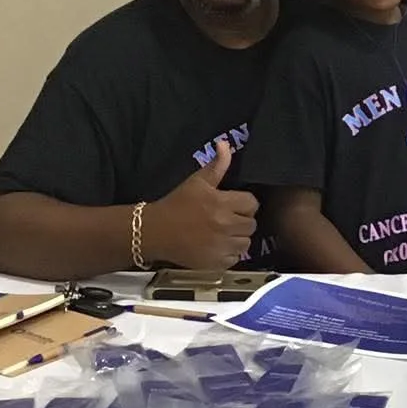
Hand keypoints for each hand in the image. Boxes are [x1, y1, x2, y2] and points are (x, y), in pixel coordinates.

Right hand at [141, 140, 258, 272]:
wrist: (154, 231)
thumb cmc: (176, 204)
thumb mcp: (196, 182)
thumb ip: (216, 165)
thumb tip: (224, 144)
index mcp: (221, 203)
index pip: (252, 203)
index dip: (244, 203)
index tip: (233, 204)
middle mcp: (224, 225)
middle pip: (251, 224)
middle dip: (242, 220)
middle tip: (228, 218)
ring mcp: (220, 246)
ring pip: (246, 243)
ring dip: (238, 238)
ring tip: (224, 233)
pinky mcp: (215, 263)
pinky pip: (235, 259)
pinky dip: (229, 254)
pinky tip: (217, 246)